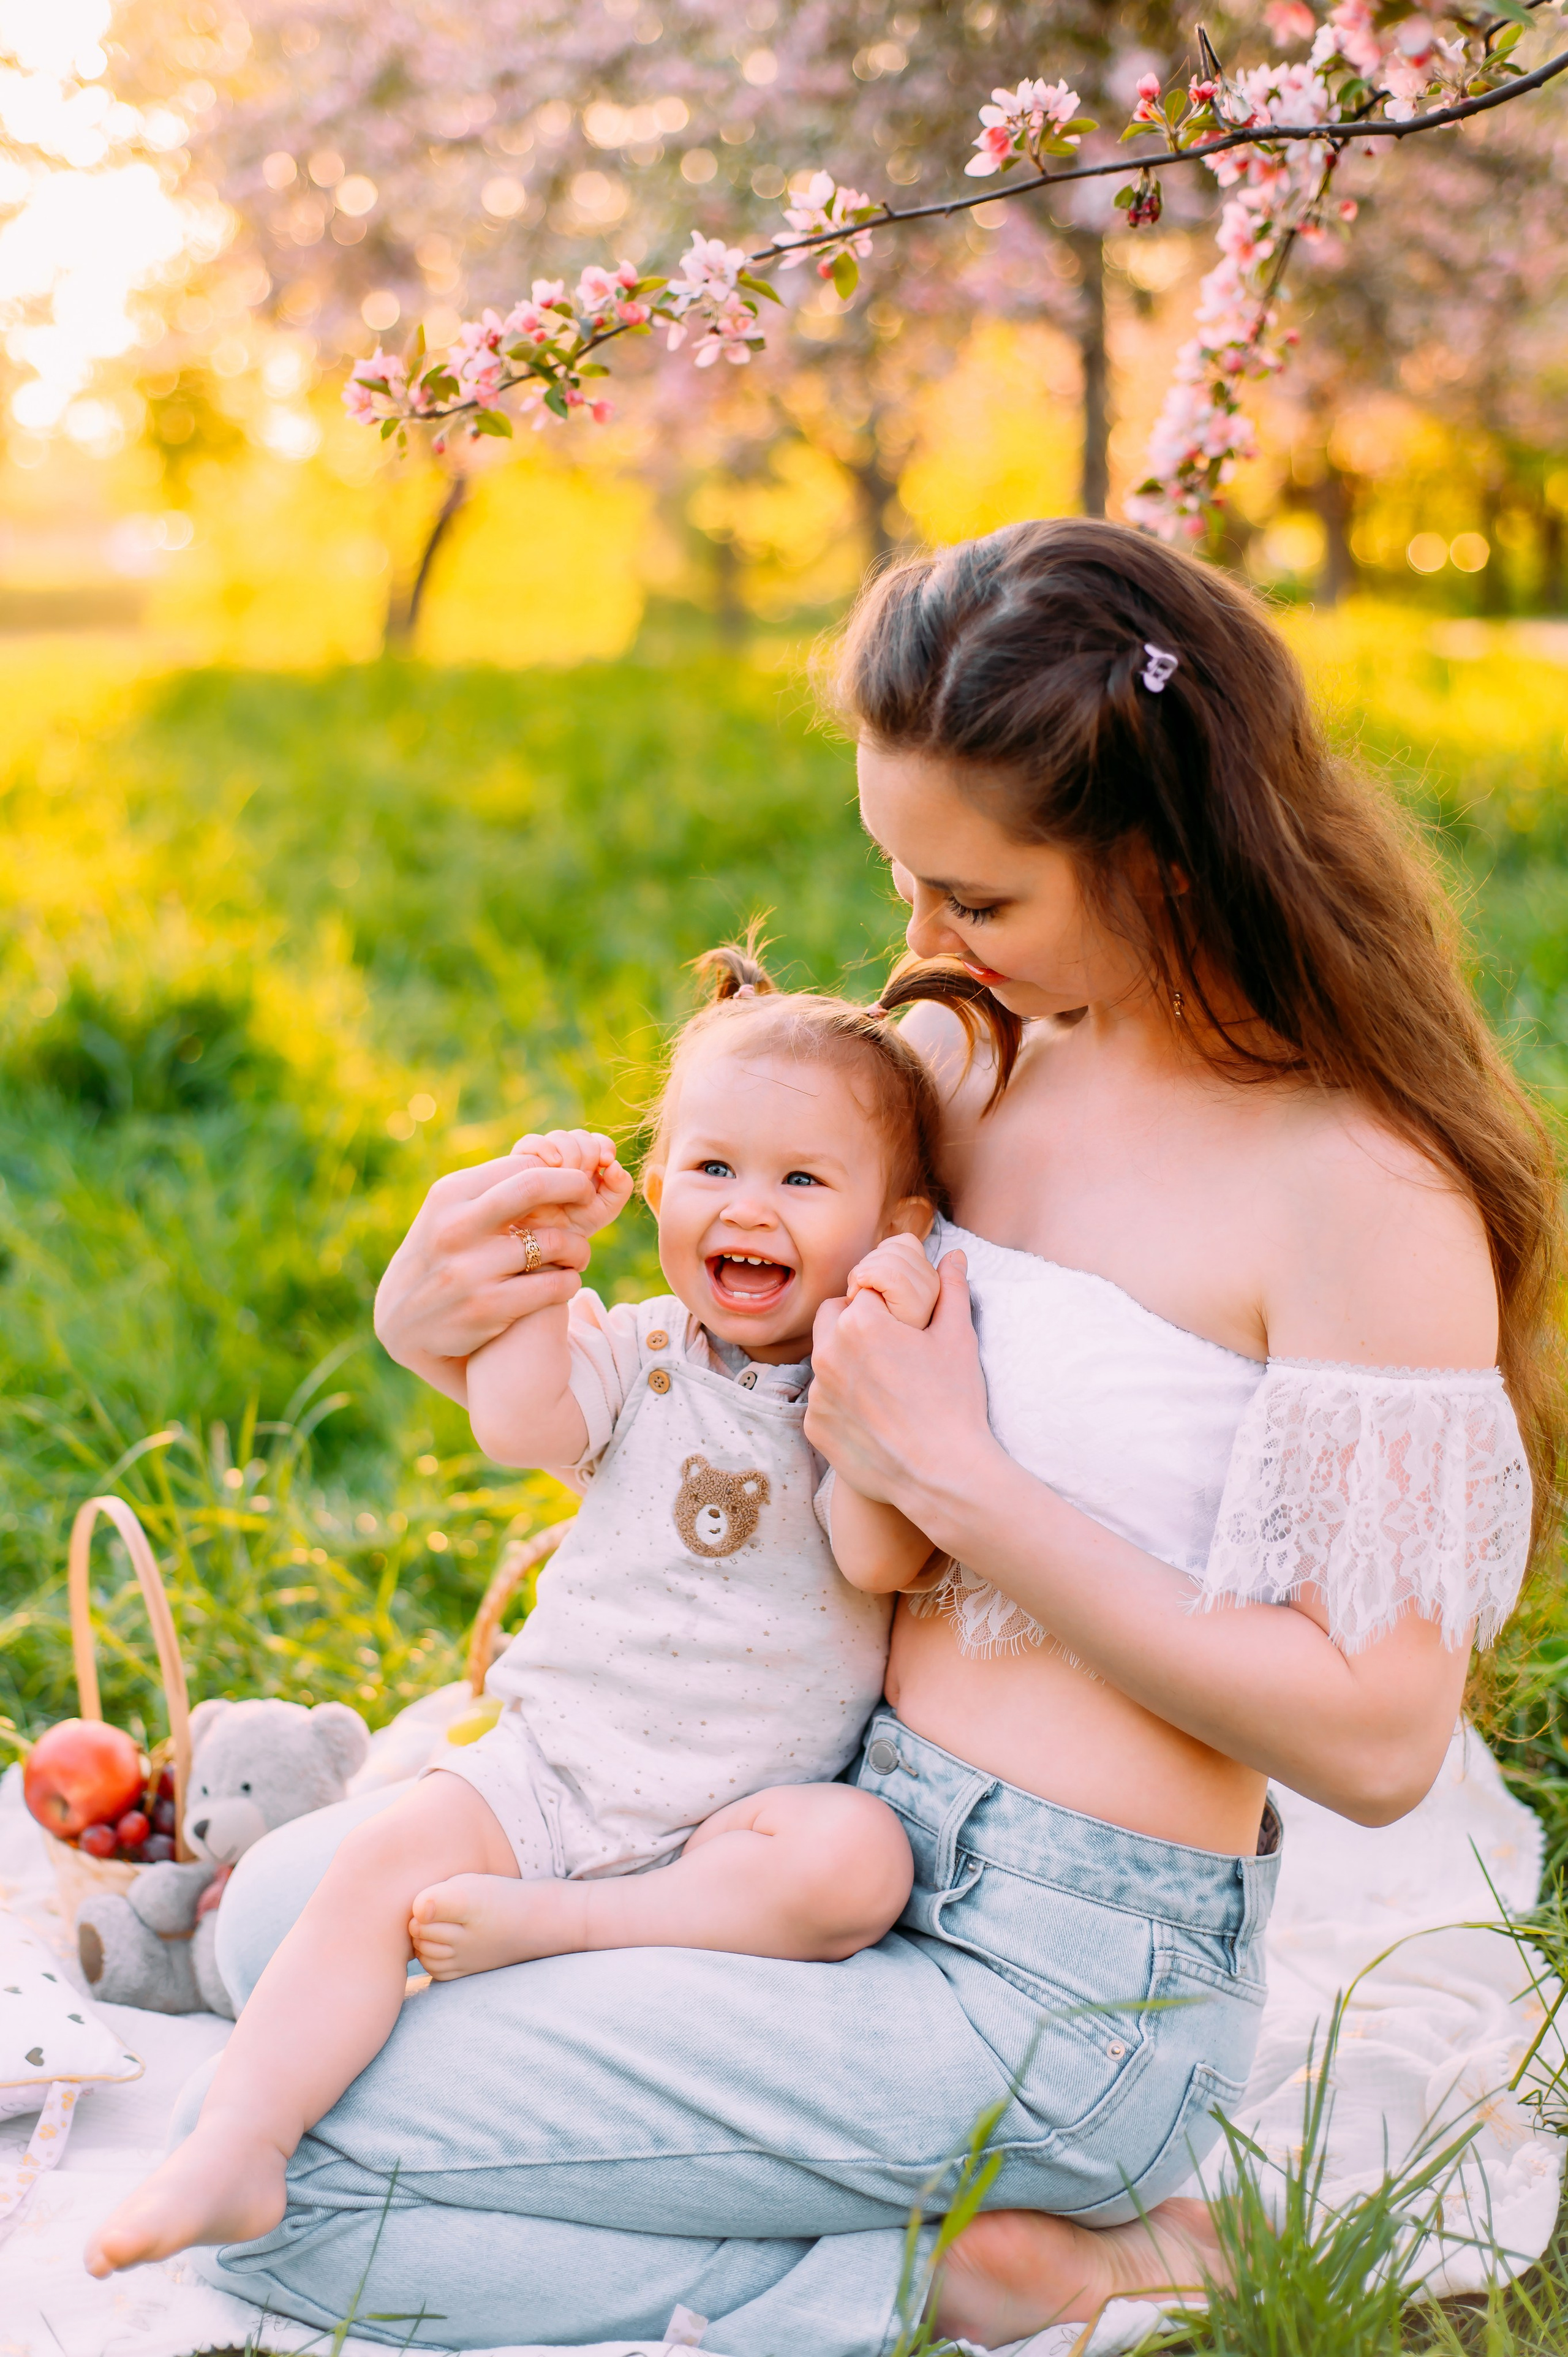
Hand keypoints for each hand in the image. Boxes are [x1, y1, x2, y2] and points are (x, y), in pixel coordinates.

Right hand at [374, 1154, 601, 1375]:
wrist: (403, 1321)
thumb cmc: (443, 1255)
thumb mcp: (452, 1213)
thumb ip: (493, 1189)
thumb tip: (554, 1158)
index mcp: (449, 1194)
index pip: (522, 1165)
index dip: (560, 1171)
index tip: (576, 1182)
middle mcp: (455, 1226)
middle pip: (534, 1185)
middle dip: (576, 1185)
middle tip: (589, 1197)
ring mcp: (468, 1269)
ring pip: (554, 1242)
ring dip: (578, 1247)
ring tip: (577, 1255)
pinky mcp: (484, 1308)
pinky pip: (553, 1286)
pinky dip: (570, 1281)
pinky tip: (565, 1282)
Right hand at [510, 1129, 633, 1237]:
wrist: (541, 1243)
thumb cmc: (574, 1226)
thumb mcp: (605, 1210)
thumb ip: (620, 1188)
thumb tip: (615, 1165)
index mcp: (587, 1165)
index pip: (598, 1142)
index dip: (604, 1145)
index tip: (606, 1161)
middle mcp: (565, 1157)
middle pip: (581, 1136)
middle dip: (588, 1154)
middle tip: (584, 1179)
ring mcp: (543, 1157)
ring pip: (560, 1136)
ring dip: (570, 1154)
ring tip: (568, 1179)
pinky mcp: (520, 1160)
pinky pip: (531, 1142)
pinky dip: (546, 1147)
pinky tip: (555, 1164)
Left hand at [806, 1253, 996, 1534]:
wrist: (943, 1474)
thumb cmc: (954, 1402)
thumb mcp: (957, 1338)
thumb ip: (950, 1290)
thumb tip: (954, 1256)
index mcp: (860, 1322)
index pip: (859, 1293)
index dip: (879, 1305)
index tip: (898, 1324)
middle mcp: (827, 1353)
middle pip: (831, 1320)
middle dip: (853, 1326)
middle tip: (889, 1350)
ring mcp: (818, 1393)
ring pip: (825, 1362)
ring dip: (846, 1366)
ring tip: (886, 1389)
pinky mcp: (814, 1427)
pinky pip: (823, 1402)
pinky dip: (842, 1405)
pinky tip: (875, 1419)